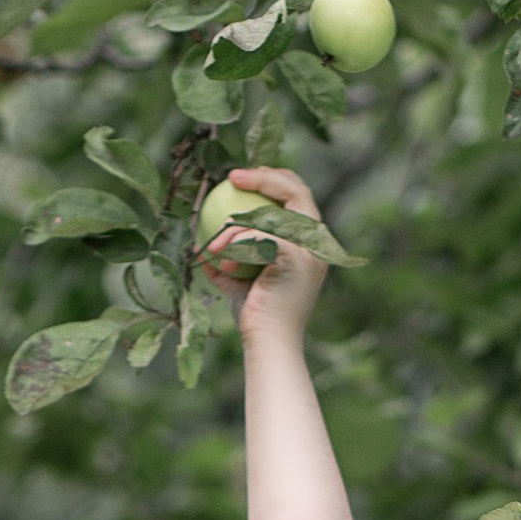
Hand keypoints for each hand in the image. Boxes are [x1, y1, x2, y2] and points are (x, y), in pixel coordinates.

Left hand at [200, 165, 325, 340]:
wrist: (269, 343)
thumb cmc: (256, 316)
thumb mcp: (239, 280)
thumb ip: (229, 259)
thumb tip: (204, 245)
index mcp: (308, 243)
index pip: (295, 195)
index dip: (270, 179)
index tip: (238, 178)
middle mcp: (316, 243)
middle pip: (295, 189)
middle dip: (263, 176)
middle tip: (232, 177)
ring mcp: (310, 250)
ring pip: (270, 214)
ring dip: (235, 226)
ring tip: (213, 244)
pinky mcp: (297, 258)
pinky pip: (260, 237)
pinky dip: (236, 247)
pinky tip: (220, 263)